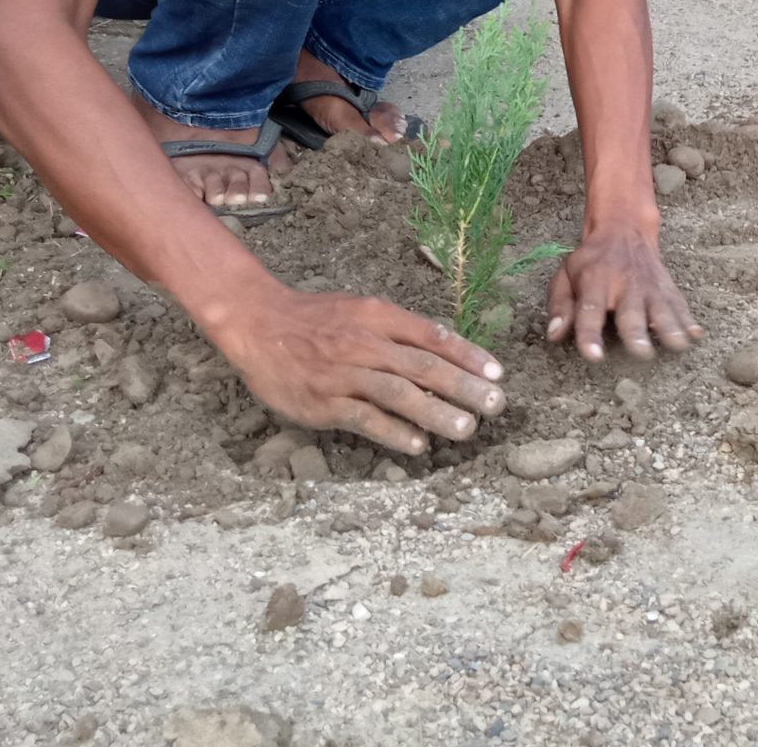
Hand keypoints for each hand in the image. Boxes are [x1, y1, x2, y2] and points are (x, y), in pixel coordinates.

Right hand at [210, 284, 505, 455]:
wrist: (260, 325)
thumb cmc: (317, 319)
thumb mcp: (362, 311)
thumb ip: (400, 329)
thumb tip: (445, 345)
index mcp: (379, 317)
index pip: (432, 336)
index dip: (468, 354)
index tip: (497, 373)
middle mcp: (366, 343)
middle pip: (423, 366)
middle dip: (463, 386)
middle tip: (495, 404)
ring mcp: (344, 373)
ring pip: (398, 393)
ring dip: (435, 412)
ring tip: (466, 429)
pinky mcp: (324, 401)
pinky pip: (364, 418)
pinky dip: (393, 432)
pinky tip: (418, 445)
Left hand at [545, 218, 699, 360]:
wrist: (623, 228)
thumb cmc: (591, 261)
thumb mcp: (566, 275)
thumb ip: (560, 306)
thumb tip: (554, 335)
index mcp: (594, 282)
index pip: (589, 310)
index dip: (590, 334)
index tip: (594, 356)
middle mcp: (623, 285)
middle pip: (630, 312)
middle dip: (637, 333)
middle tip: (642, 353)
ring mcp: (648, 285)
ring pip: (661, 307)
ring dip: (670, 326)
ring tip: (679, 345)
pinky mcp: (666, 287)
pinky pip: (678, 303)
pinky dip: (688, 319)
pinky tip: (696, 335)